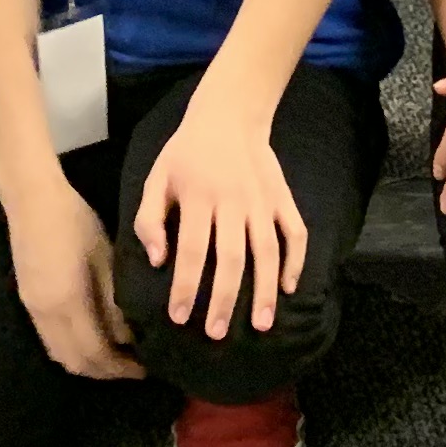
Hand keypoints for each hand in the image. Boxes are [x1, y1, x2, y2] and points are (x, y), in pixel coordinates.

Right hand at [6, 173, 143, 380]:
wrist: (31, 200)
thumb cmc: (74, 222)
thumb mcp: (104, 256)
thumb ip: (115, 300)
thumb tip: (131, 335)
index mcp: (69, 303)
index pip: (97, 353)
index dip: (122, 367)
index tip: (146, 368)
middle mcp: (47, 316)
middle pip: (77, 363)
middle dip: (106, 372)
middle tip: (133, 367)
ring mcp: (34, 311)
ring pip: (61, 356)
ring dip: (88, 364)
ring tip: (115, 357)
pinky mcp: (29, 303)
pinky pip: (52, 342)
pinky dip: (73, 351)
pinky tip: (91, 339)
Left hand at [134, 99, 307, 343]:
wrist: (229, 113)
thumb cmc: (187, 152)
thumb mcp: (157, 177)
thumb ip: (149, 219)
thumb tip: (159, 261)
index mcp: (199, 196)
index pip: (193, 250)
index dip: (187, 286)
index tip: (180, 317)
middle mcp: (234, 200)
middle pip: (231, 258)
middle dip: (224, 300)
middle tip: (216, 333)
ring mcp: (263, 200)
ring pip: (267, 251)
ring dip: (265, 290)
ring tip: (261, 325)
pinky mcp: (283, 197)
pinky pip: (296, 233)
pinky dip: (296, 261)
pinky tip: (289, 288)